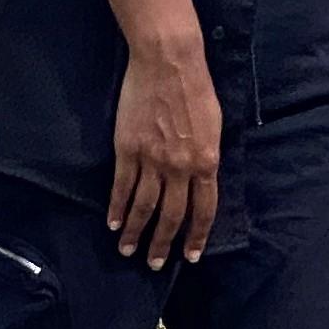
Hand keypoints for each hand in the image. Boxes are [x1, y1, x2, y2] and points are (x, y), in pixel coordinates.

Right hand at [107, 36, 222, 268]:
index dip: (196, 235)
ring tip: (128, 250)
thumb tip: (202, 178)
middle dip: (163, 243)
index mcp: (207, 161)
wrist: (169, 64)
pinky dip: (116, 207)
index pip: (204, 209)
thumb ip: (207, 156)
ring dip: (135, 232)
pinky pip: (121, 186)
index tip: (191, 255)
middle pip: (172, 215)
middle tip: (155, 264)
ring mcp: (152, 160)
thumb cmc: (198, 89)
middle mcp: (180, 167)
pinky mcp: (127, 150)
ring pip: (144, 206)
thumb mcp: (215, 126)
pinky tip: (112, 223)